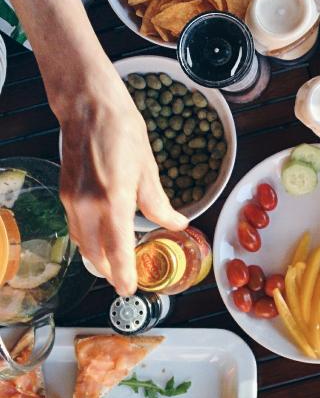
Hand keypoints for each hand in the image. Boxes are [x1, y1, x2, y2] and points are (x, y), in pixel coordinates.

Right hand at [57, 66, 186, 294]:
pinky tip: (101, 237)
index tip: (130, 290)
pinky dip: (89, 238)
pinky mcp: (64, 193)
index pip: (118, 249)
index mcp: (114, 200)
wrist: (88, 107)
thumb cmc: (121, 131)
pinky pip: (76, 226)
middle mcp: (87, 205)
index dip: (124, 273)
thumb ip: (160, 203)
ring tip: (115, 264)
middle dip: (110, 271)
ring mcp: (72, 200)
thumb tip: (177, 224)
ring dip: (98, 257)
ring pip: (83, 242)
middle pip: (96, 253)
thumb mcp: (148, 169)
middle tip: (125, 280)